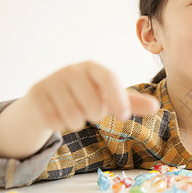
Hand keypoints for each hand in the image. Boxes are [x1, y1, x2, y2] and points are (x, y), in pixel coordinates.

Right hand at [24, 61, 159, 131]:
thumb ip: (132, 103)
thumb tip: (156, 106)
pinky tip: (59, 116)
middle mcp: (72, 70)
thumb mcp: (109, 100)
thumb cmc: (87, 97)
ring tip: (75, 113)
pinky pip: (54, 120)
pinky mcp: (36, 93)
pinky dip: (60, 125)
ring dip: (77, 123)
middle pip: (91, 103)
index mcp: (93, 68)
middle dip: (94, 115)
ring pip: (72, 116)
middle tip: (91, 112)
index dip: (118, 98)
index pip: (109, 79)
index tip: (124, 117)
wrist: (49, 99)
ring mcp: (52, 80)